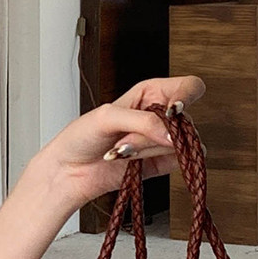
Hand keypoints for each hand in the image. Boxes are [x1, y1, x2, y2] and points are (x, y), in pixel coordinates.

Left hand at [41, 74, 206, 210]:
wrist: (69, 170)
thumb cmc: (82, 136)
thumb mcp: (107, 117)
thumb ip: (143, 122)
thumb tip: (174, 135)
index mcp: (151, 92)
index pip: (189, 87)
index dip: (186, 96)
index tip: (172, 111)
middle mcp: (161, 114)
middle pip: (183, 121)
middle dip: (151, 134)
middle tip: (124, 140)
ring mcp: (163, 139)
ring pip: (180, 143)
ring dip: (146, 150)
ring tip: (120, 151)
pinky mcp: (162, 163)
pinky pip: (179, 162)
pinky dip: (157, 162)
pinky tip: (132, 163)